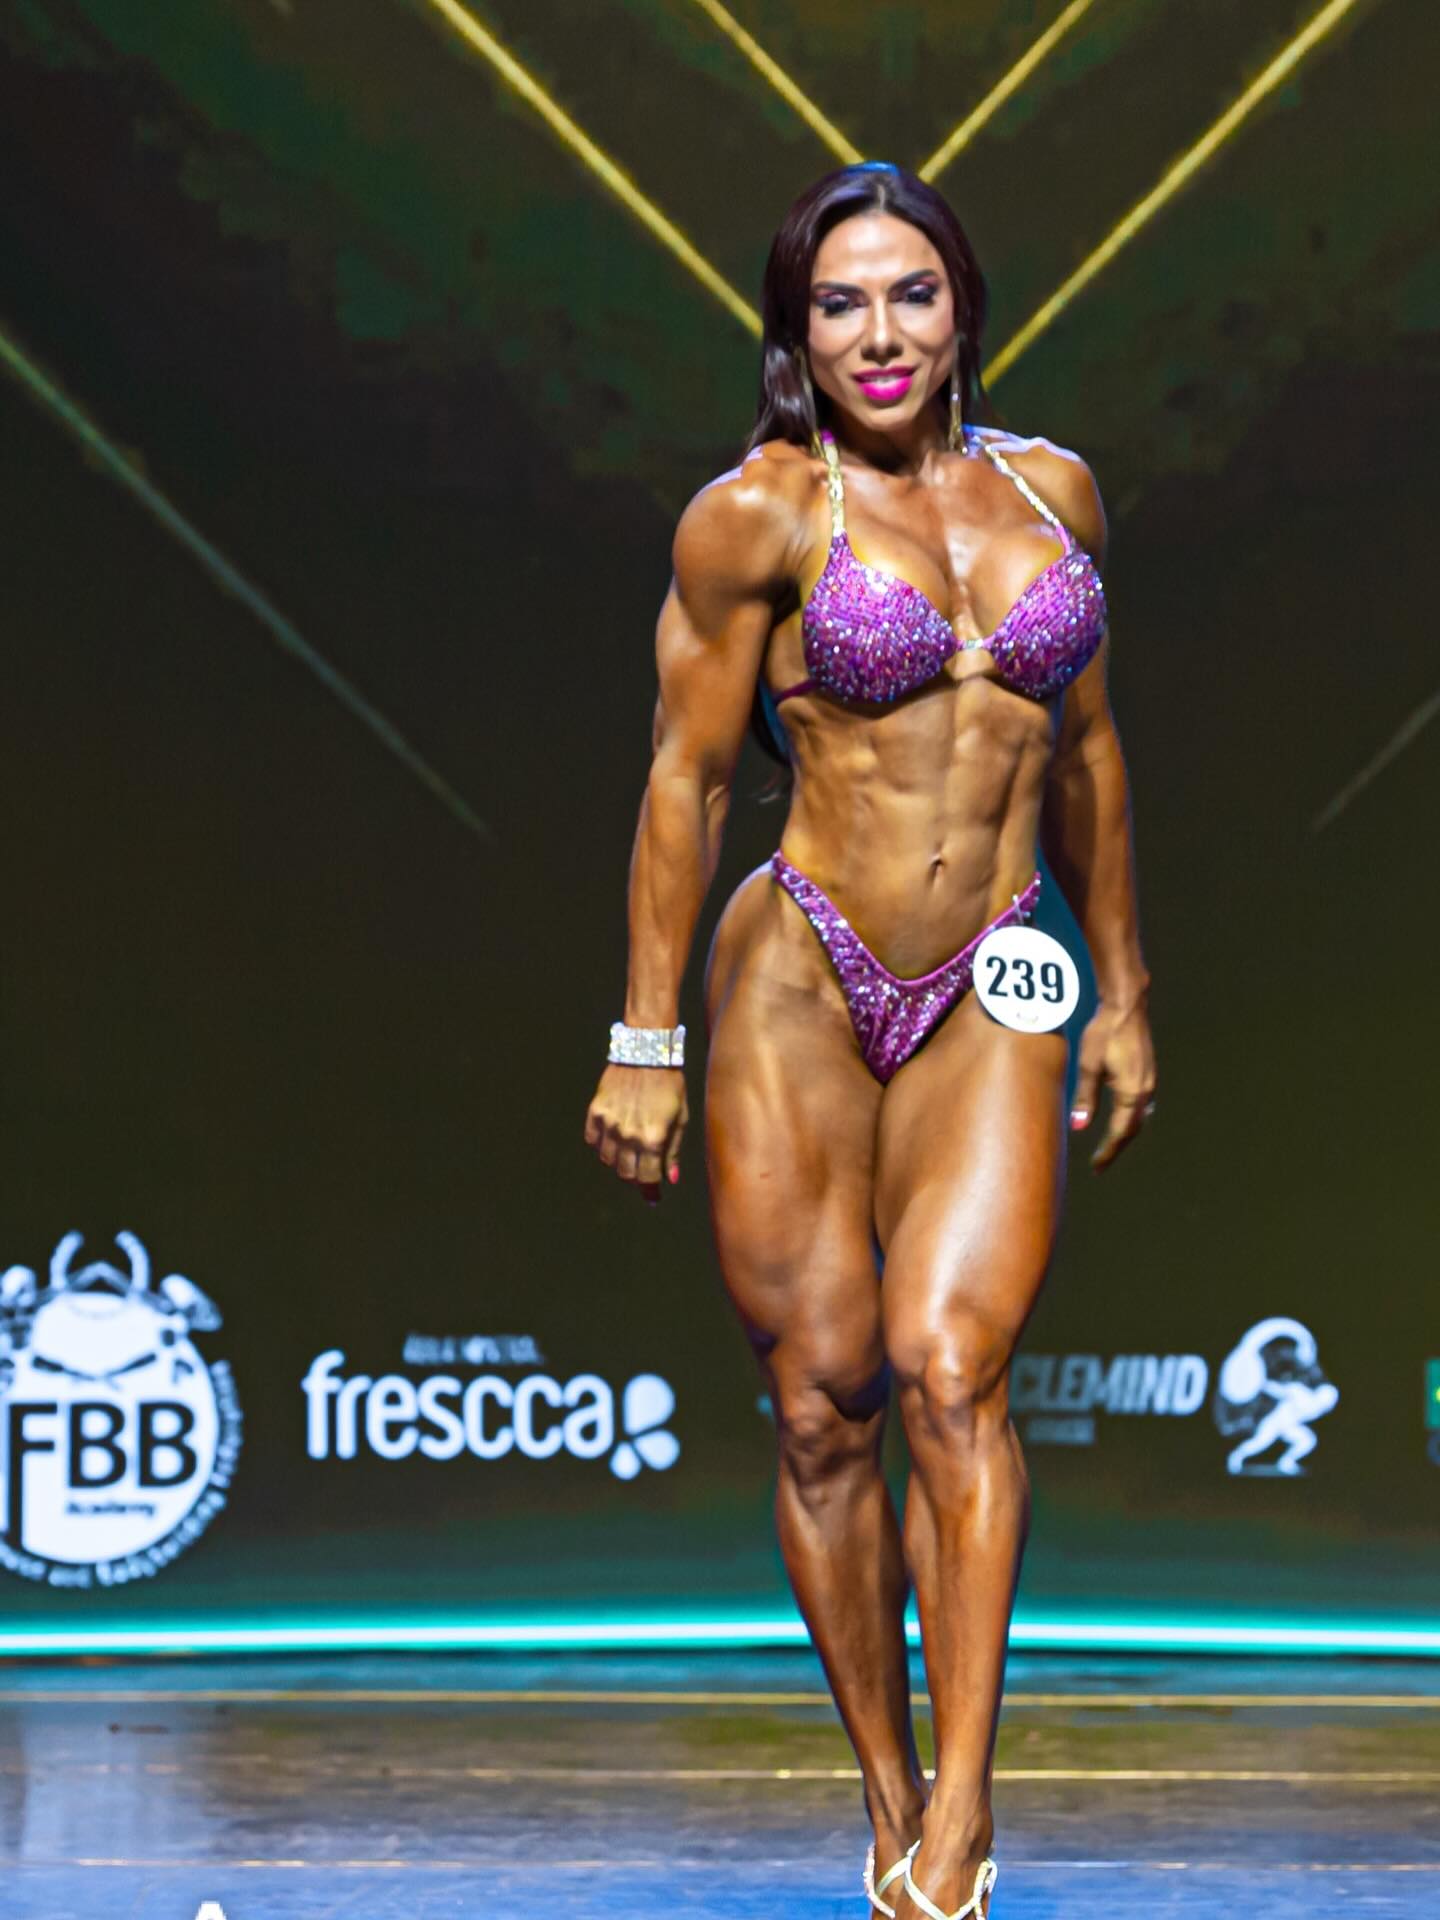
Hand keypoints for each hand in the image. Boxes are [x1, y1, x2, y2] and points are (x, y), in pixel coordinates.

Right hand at [584, 1063, 688, 1207]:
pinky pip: (593, 1141)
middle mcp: (628, 1135)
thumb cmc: (669, 1084)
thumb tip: (669, 1178)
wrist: (646, 1052)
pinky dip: (602, 1146)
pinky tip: (614, 1138)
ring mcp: (608, 1124)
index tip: (653, 1197)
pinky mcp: (595, 1112)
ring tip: (630, 1152)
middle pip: (626, 1173)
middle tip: (643, 1171)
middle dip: (636, 1177)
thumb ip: (673, 1150)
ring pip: (607, 1160)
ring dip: (619, 1162)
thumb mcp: (680, 1117)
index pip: (647, 1177)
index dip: (650, 1191)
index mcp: (652, 1138)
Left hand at [1069, 999, 1155, 1171]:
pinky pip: (1141, 1105)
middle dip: (1116, 1147)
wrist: (1126, 1006)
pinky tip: (1122, 1118)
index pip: (1120, 1132)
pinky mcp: (1148, 1073)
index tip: (1096, 1167)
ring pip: (1138, 1117)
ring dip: (1124, 1133)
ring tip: (1109, 1145)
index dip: (1108, 1151)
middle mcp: (1146, 1090)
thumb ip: (1085, 1098)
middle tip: (1100, 1162)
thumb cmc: (1104, 1033)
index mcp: (1131, 1092)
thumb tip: (1079, 1127)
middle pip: (1132, 1129)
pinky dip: (1130, 1118)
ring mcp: (1150, 1081)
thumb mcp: (1088, 1066)